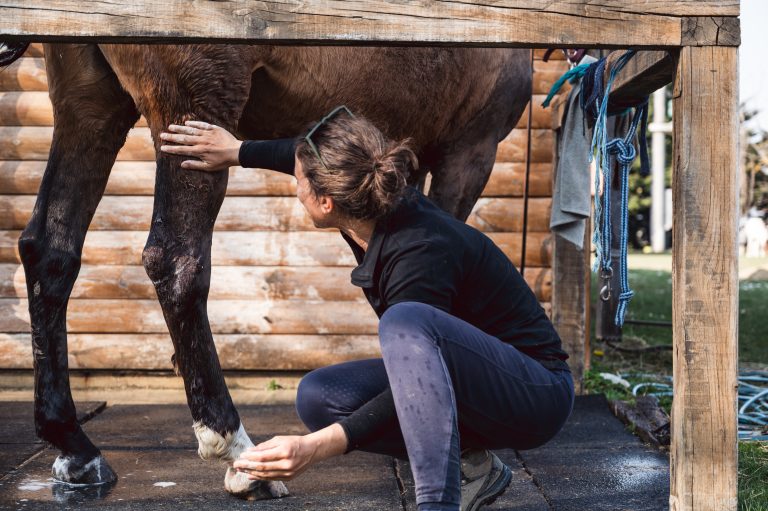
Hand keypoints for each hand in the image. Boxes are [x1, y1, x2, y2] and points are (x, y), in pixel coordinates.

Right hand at [159, 120, 241, 171]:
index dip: (172, 149)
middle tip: (162, 135)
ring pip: (191, 130)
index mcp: (199, 151)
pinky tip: (187, 123)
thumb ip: (195, 165)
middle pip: (183, 138)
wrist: (237, 152)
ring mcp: (207, 134)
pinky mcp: (213, 129)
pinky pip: (202, 125)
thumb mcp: (209, 167)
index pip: (182, 149)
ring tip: (170, 127)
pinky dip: (194, 123)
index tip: (163, 147)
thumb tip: (182, 164)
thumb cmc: (223, 161)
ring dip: (180, 128)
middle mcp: (201, 141)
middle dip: (172, 137)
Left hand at [232, 423, 347, 480]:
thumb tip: (249, 452)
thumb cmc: (294, 442)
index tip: (241, 456)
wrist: (312, 451)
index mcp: (285, 451)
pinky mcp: (289, 478)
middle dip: (247, 466)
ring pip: (265, 475)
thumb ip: (265, 446)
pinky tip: (250, 476)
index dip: (250, 457)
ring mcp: (288, 472)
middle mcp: (287, 463)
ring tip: (241, 470)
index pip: (263, 456)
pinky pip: (271, 478)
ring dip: (251, 473)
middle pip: (262, 467)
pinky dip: (259, 477)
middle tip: (236, 465)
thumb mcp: (280, 439)